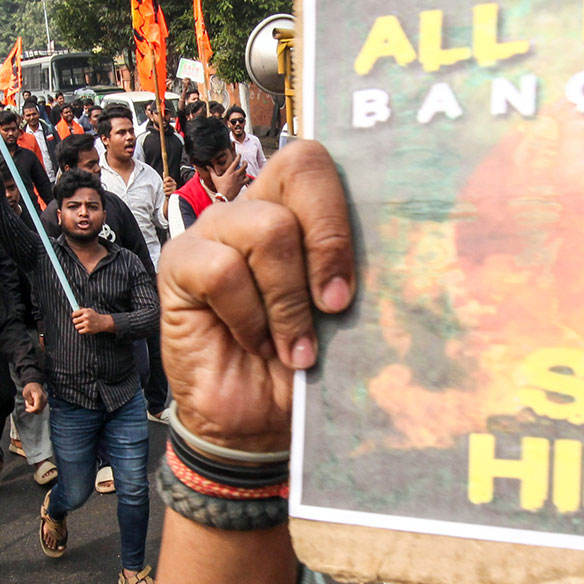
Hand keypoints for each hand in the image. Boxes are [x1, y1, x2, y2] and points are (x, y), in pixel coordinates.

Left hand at [22, 382, 45, 412]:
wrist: (36, 384)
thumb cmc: (30, 387)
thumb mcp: (25, 392)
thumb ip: (28, 400)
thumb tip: (32, 405)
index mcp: (39, 396)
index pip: (37, 408)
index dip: (31, 411)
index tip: (26, 409)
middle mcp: (44, 399)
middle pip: (38, 410)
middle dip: (31, 410)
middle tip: (27, 403)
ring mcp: (45, 401)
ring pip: (39, 410)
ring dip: (33, 409)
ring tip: (30, 402)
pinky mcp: (45, 402)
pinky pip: (40, 409)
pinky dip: (35, 408)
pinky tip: (32, 403)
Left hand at [71, 306, 114, 334]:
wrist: (103, 322)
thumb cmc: (95, 316)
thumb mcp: (89, 310)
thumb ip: (82, 309)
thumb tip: (74, 308)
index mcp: (85, 311)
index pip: (74, 314)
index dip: (74, 316)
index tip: (75, 317)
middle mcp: (86, 317)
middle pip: (74, 321)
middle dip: (76, 321)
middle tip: (79, 322)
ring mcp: (87, 323)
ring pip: (76, 326)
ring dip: (79, 326)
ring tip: (83, 325)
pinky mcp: (88, 330)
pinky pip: (80, 331)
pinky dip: (82, 330)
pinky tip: (85, 328)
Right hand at [158, 141, 352, 452]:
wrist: (257, 422)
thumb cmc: (305, 365)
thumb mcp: (345, 318)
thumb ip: (360, 276)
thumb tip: (403, 255)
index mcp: (302, 209)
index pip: (324, 161)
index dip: (347, 209)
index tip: (357, 283)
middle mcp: (258, 207)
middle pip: (301, 166)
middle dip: (330, 241)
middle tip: (336, 307)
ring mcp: (217, 230)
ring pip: (268, 229)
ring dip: (290, 301)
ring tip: (296, 349)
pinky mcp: (181, 262)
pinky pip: (222, 270)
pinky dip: (249, 316)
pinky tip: (256, 344)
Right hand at [214, 155, 249, 202]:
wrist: (225, 196)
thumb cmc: (220, 187)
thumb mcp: (215, 179)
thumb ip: (211, 172)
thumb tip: (207, 166)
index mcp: (230, 171)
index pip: (236, 161)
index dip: (239, 156)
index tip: (239, 155)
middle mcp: (236, 174)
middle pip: (244, 166)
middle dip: (245, 163)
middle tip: (244, 162)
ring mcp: (240, 179)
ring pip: (245, 172)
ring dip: (245, 170)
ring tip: (243, 170)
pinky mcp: (242, 184)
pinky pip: (247, 178)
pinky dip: (246, 177)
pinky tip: (244, 177)